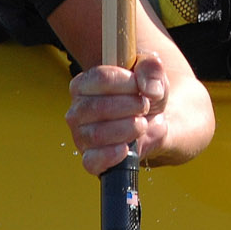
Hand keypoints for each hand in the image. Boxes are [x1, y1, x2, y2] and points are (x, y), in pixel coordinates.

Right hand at [66, 51, 170, 174]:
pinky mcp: (90, 158)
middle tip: (144, 106)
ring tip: (141, 124)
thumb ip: (152, 68)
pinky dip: (110, 156)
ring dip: (128, 129)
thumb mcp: (152, 73)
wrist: (153, 120)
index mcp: (85, 84)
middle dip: (130, 106)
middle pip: (98, 107)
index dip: (127, 83)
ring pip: (97, 134)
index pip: (100, 78)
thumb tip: (150, 88)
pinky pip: (91, 161)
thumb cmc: (143, 92)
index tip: (141, 87)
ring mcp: (81, 135)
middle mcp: (77, 110)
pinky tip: (126, 148)